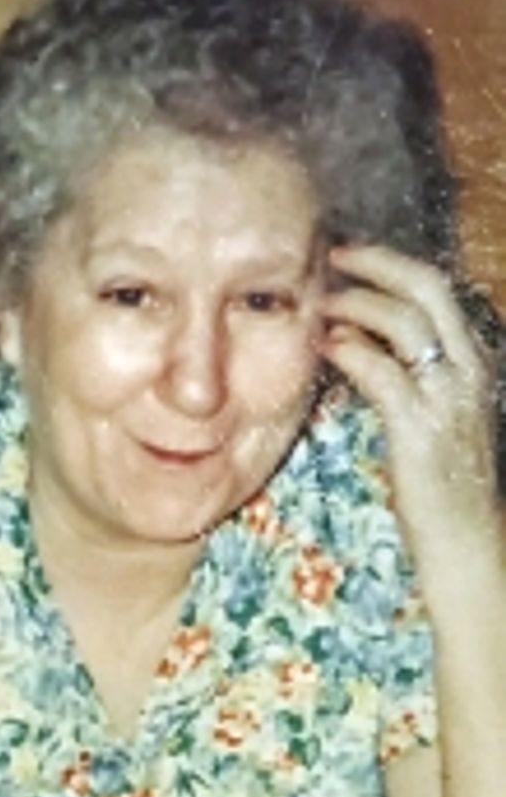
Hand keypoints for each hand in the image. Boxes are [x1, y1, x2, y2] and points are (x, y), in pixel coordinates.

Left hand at [319, 245, 502, 576]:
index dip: (395, 265)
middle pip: (428, 288)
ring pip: (406, 322)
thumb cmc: (441, 482)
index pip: (440, 291)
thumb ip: (400, 371)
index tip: (353, 257)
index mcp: (475, 361)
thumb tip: (353, 331)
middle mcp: (471, 369)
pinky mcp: (422, 427)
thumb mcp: (430, 414)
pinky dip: (350, 350)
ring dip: (356, 304)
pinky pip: (382, 371)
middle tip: (333, 255)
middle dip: (378, 262)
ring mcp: (450, 397)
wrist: (465, 541)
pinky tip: (325, 347)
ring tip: (321, 302)